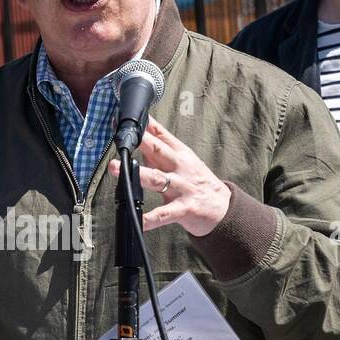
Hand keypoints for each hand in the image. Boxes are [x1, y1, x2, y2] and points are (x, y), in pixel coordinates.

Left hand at [109, 117, 231, 236]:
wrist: (224, 208)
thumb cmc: (199, 183)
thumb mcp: (185, 161)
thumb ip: (162, 151)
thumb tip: (142, 137)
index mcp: (180, 154)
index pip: (161, 135)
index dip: (144, 126)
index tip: (126, 119)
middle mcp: (180, 168)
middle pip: (158, 151)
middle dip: (139, 143)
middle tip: (120, 137)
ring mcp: (182, 188)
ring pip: (156, 178)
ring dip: (135, 173)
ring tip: (115, 168)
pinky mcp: (184, 209)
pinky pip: (163, 214)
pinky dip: (149, 218)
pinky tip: (137, 220)